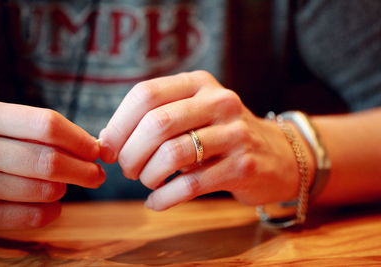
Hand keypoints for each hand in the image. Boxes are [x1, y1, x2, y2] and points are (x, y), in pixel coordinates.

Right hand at [0, 101, 103, 230]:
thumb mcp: (0, 124)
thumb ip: (40, 130)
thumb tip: (92, 147)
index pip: (47, 125)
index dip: (79, 139)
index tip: (95, 150)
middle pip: (50, 161)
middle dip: (84, 170)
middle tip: (97, 174)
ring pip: (46, 190)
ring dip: (64, 189)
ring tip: (63, 184)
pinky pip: (34, 216)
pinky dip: (51, 211)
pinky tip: (50, 203)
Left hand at [99, 71, 300, 210]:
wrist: (276, 154)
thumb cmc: (220, 135)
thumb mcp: (193, 113)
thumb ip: (154, 119)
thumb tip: (106, 140)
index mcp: (198, 83)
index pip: (145, 94)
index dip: (119, 124)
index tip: (109, 148)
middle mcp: (218, 101)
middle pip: (156, 124)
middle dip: (130, 153)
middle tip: (127, 169)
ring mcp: (234, 133)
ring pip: (172, 154)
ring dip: (147, 175)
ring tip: (146, 182)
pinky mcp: (243, 165)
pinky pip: (191, 185)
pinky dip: (164, 198)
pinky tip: (156, 202)